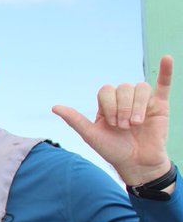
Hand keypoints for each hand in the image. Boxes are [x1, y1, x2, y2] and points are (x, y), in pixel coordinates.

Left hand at [53, 55, 172, 185]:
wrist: (136, 163)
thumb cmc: (113, 151)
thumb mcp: (91, 135)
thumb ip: (75, 120)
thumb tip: (54, 107)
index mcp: (108, 105)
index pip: (106, 90)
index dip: (109, 105)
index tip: (112, 124)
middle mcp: (125, 100)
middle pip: (123, 87)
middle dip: (123, 107)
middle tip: (124, 127)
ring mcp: (143, 101)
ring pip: (140, 87)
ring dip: (137, 105)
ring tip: (135, 124)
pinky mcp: (160, 105)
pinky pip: (164, 83)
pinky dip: (166, 71)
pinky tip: (167, 58)